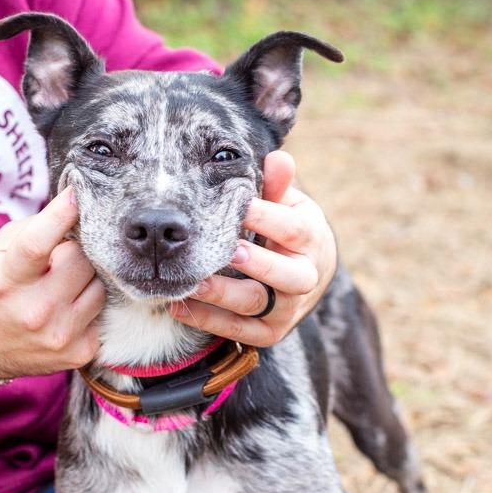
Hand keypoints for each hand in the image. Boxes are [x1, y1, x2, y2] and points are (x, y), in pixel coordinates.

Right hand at [0, 187, 104, 378]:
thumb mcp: (0, 253)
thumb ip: (37, 229)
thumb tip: (79, 206)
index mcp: (7, 281)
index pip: (37, 245)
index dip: (60, 216)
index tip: (77, 195)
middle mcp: (34, 312)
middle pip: (81, 262)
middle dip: (77, 252)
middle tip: (63, 257)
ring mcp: (59, 335)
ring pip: (100, 287)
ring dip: (87, 280)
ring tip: (65, 285)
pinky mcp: (80, 353)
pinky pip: (103, 313)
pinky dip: (91, 305)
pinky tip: (71, 309)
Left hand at [169, 151, 336, 346]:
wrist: (307, 276)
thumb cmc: (287, 232)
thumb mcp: (289, 206)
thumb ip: (279, 186)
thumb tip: (279, 158)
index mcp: (311, 242)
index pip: (294, 230)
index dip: (267, 217)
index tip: (239, 205)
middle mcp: (304, 279)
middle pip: (284, 275)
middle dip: (255, 263)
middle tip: (226, 250)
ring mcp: (285, 310)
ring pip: (255, 304)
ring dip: (221, 293)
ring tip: (192, 281)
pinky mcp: (268, 334)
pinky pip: (238, 331)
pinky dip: (208, 320)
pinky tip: (180, 305)